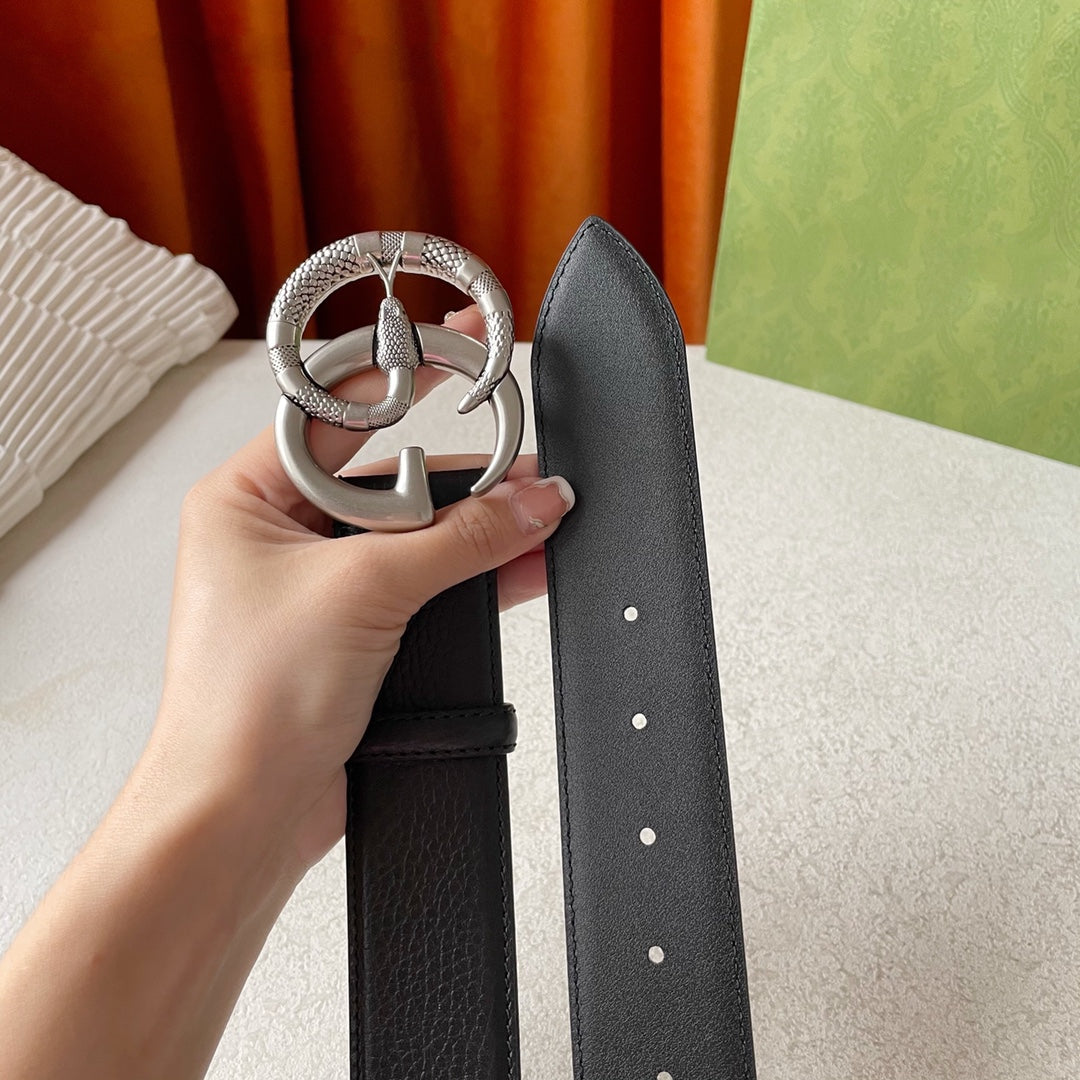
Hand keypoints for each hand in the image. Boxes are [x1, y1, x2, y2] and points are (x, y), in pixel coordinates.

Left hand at [149, 307, 574, 877]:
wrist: (242, 815)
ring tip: (536, 515)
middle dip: (458, 478)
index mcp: (244, 500)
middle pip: (385, 479)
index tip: (453, 352)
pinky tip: (518, 563)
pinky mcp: (349, 635)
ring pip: (410, 538)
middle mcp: (275, 538)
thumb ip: (461, 540)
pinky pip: (420, 587)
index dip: (399, 383)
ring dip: (473, 531)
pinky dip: (469, 577)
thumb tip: (529, 502)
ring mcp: (315, 589)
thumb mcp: (365, 591)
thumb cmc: (246, 705)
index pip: (333, 415)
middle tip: (520, 468)